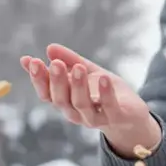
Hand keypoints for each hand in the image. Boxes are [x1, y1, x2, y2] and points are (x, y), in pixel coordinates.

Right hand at [20, 44, 159, 156]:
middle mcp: (75, 112)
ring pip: (81, 105)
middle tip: (55, 63)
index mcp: (65, 101)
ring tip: (78, 67)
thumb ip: (69, 60)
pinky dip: (105, 93)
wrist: (131, 115)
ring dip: (78, 86)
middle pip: (60, 100)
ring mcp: (95, 117)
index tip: (33, 61)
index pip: (46, 93)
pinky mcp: (116, 117)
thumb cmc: (104, 91)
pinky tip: (104, 77)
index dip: (38, 79)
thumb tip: (48, 48)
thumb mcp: (87, 71)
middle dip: (56, 82)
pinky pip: (108, 106)